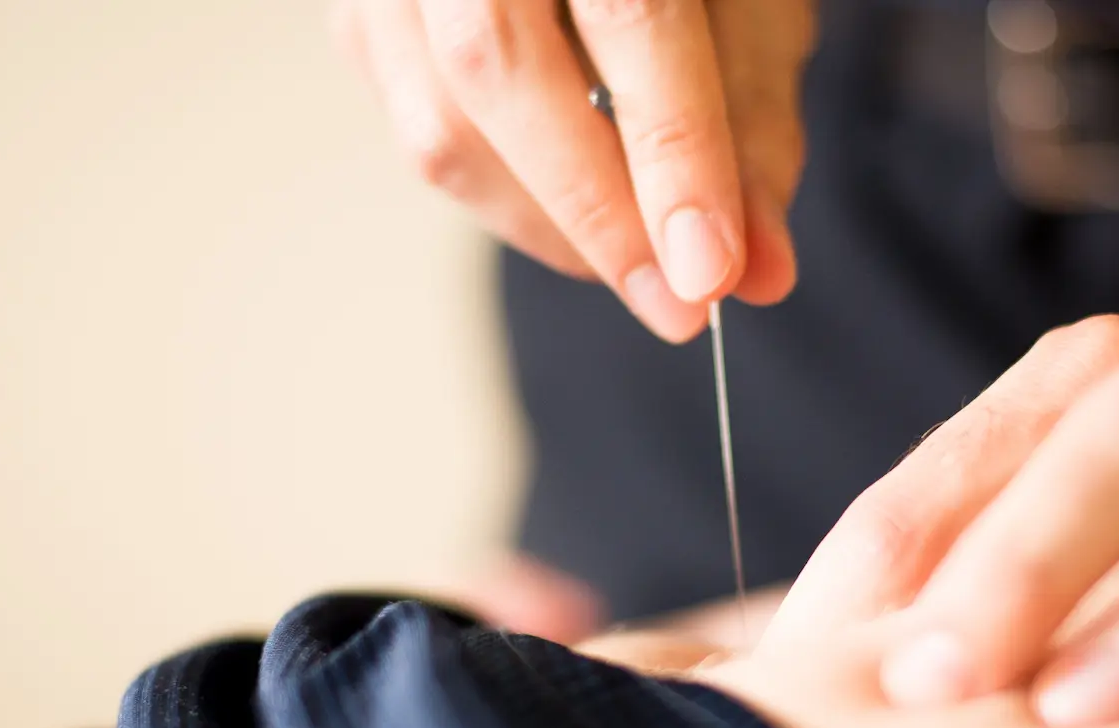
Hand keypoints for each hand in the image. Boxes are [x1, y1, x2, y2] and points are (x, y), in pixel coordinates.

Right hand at [330, 0, 815, 340]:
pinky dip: (507, 198)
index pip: (630, 14)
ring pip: (440, 125)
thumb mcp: (747, 8)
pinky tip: (574, 208)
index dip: (674, 156)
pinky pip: (419, 135)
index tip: (710, 271)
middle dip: (597, 215)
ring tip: (636, 259)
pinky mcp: (359, 20)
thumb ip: (752, 123)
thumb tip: (759, 273)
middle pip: (497, 70)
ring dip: (550, 225)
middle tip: (677, 306)